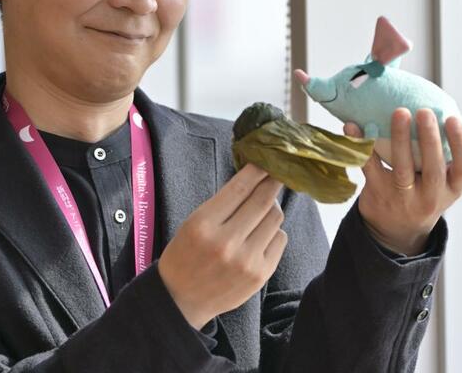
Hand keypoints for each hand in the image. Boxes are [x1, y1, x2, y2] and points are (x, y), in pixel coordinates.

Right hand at [158, 164, 286, 328]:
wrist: (181, 300)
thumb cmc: (185, 255)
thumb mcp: (193, 223)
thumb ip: (223, 204)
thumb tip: (255, 179)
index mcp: (203, 224)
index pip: (240, 188)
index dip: (257, 171)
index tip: (266, 161)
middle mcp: (226, 242)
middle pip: (263, 200)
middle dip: (272, 183)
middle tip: (276, 175)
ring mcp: (246, 260)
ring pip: (275, 218)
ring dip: (273, 207)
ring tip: (264, 208)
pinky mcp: (261, 274)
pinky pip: (280, 239)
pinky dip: (274, 231)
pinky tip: (262, 234)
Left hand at [344, 108, 461, 255]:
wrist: (396, 231)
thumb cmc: (423, 194)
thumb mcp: (442, 184)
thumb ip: (443, 158)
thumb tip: (439, 110)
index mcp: (451, 189)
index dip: (461, 143)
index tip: (452, 119)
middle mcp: (430, 197)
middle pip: (432, 168)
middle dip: (429, 138)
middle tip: (424, 111)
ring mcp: (403, 198)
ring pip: (402, 168)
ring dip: (400, 138)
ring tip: (400, 113)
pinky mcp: (377, 194)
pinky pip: (369, 167)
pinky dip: (361, 144)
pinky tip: (353, 126)